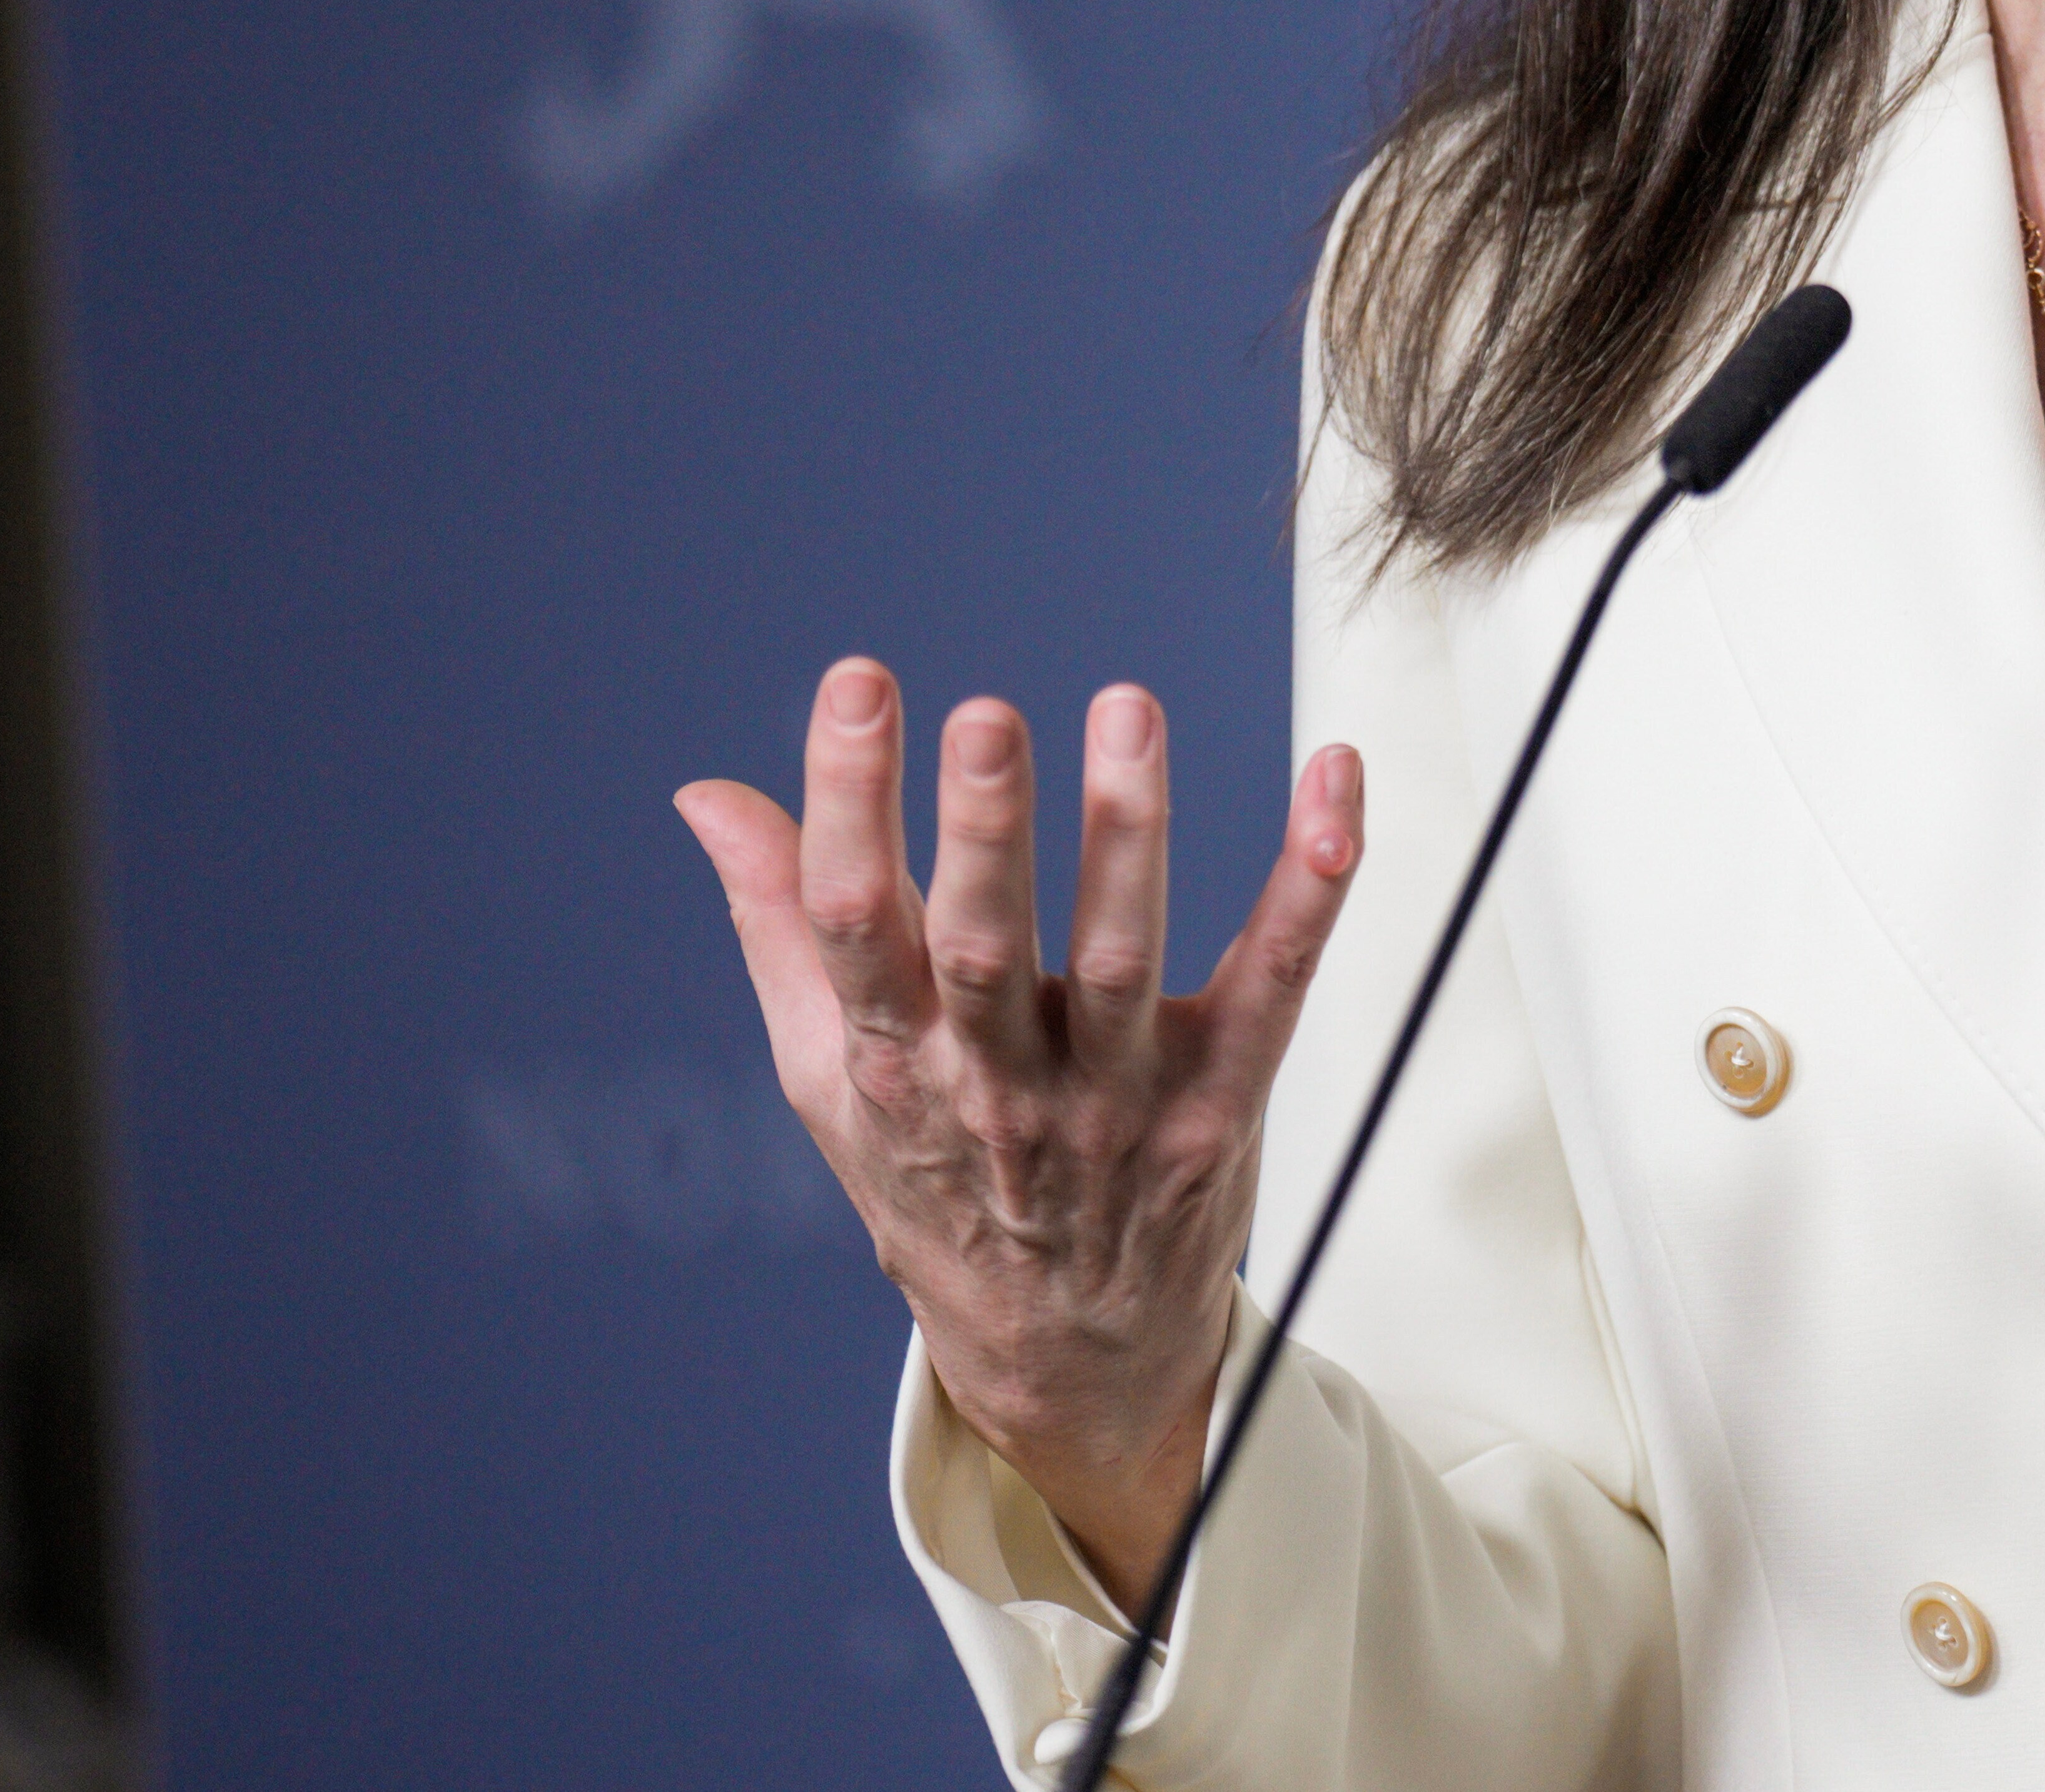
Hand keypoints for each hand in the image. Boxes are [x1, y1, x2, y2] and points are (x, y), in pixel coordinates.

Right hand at [676, 663, 1361, 1607]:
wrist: (1063, 1359)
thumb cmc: (939, 1186)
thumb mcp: (833, 1077)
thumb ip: (783, 923)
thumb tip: (710, 793)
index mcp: (895, 1063)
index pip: (856, 923)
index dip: (848, 801)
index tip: (856, 685)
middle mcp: (999, 1084)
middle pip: (985, 948)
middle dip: (983, 831)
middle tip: (984, 716)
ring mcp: (1117, 1102)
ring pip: (1124, 959)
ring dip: (1129, 833)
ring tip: (1126, 712)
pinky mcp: (1222, 1106)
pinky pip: (1276, 981)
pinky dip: (1311, 883)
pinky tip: (1334, 781)